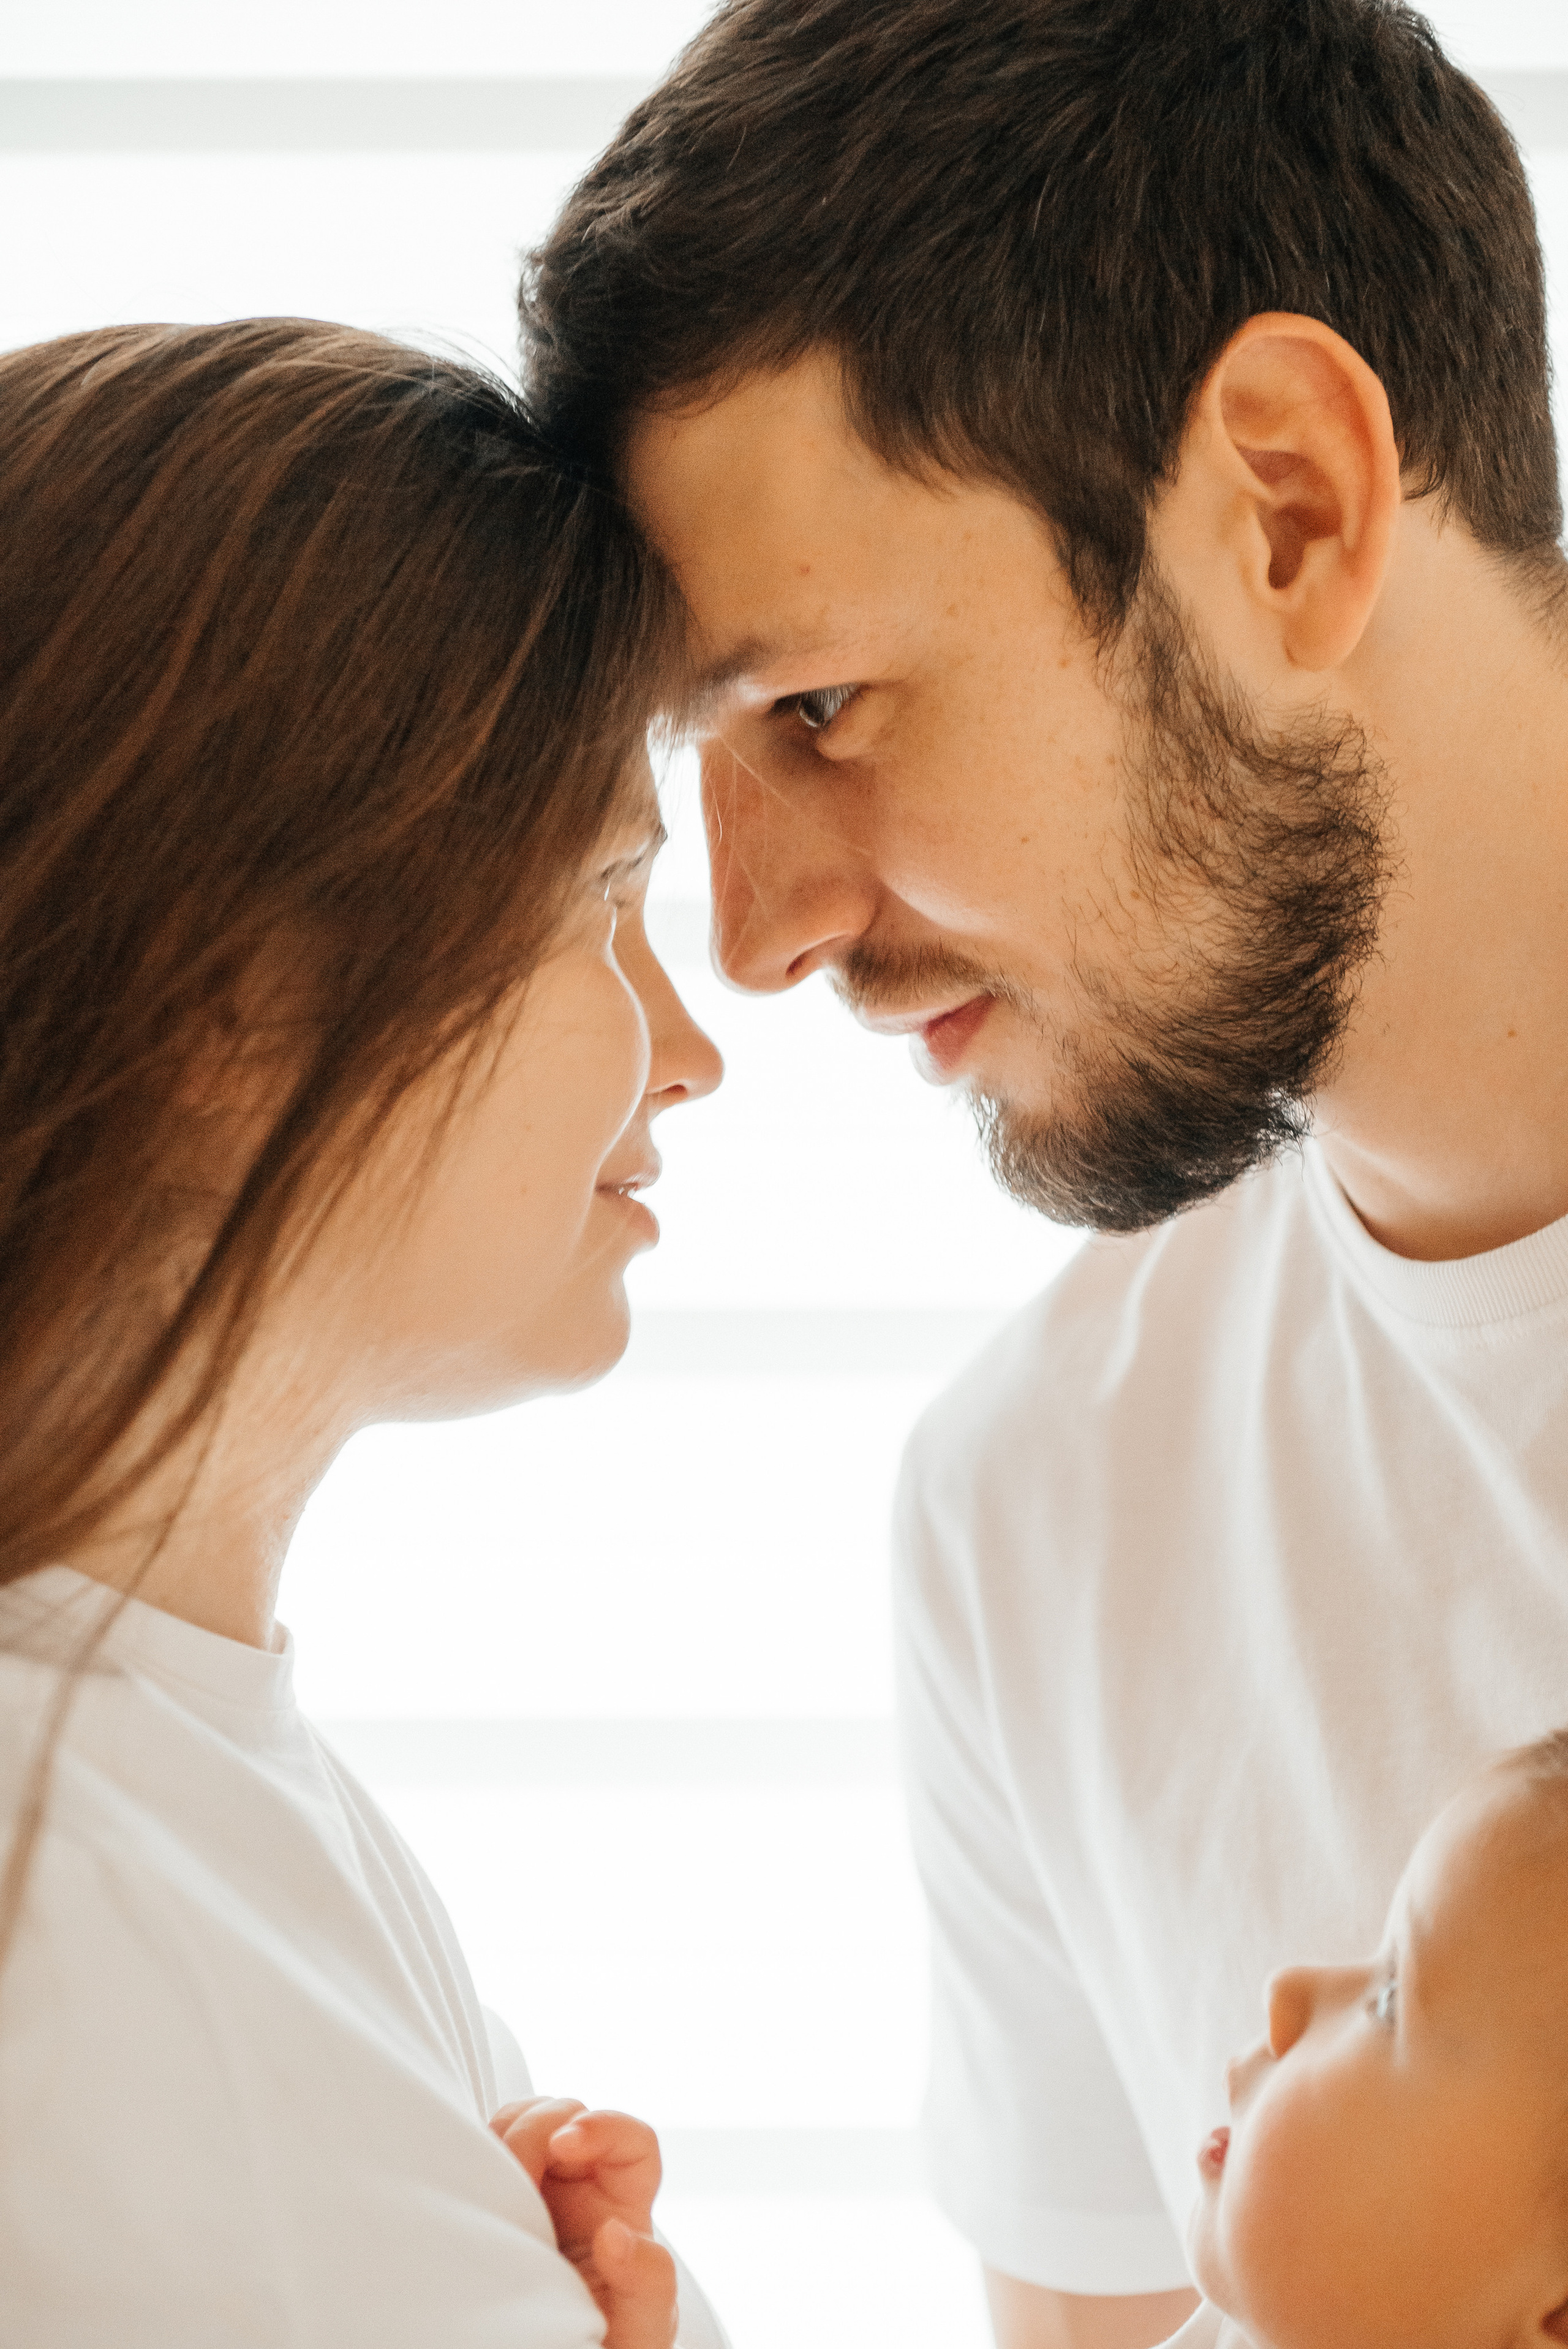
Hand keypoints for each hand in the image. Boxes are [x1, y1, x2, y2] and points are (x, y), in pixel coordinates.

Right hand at [493, 2097, 676, 2348]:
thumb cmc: (608, 2346)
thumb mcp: (639, 2328)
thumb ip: (646, 2283)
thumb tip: (616, 2233)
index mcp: (621, 2208)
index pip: (633, 2141)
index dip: (604, 2127)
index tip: (564, 2144)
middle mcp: (580, 2191)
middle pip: (566, 2116)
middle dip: (537, 2128)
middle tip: (515, 2175)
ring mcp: (534, 2193)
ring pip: (520, 2126)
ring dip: (503, 2139)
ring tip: (489, 2183)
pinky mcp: (493, 2203)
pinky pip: (483, 2157)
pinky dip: (474, 2159)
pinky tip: (469, 2190)